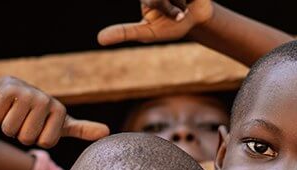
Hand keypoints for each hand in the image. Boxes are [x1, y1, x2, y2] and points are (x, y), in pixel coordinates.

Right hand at [0, 77, 109, 147]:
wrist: (13, 94)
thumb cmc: (40, 115)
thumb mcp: (62, 123)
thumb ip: (83, 129)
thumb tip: (108, 131)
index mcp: (60, 111)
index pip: (46, 142)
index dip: (39, 140)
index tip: (41, 128)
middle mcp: (45, 100)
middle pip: (28, 138)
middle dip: (22, 135)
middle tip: (25, 121)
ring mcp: (26, 93)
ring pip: (11, 129)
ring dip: (9, 127)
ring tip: (15, 114)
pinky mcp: (6, 89)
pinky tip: (4, 106)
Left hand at [97, 0, 212, 45]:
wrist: (197, 18)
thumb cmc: (172, 26)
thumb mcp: (148, 33)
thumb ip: (125, 32)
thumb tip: (100, 39)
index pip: (148, 1)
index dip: (158, 7)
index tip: (163, 15)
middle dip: (169, 9)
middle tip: (177, 15)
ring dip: (179, 4)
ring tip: (181, 6)